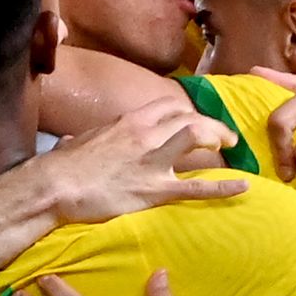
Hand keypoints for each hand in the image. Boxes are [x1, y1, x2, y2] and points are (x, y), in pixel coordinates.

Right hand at [22, 110, 244, 228]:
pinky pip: (195, 186)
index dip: (188, 112)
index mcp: (129, 121)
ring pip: (197, 136)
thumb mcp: (76, 144)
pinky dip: (223, 186)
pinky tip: (242, 187)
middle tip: (225, 137)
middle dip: (212, 124)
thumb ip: (85, 140)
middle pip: (190, 117)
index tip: (196, 120)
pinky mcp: (154, 190)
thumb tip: (71, 142)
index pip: (169, 106)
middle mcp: (145, 133)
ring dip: (218, 138)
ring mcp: (152, 160)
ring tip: (231, 149)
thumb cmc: (61, 167)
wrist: (53, 187)